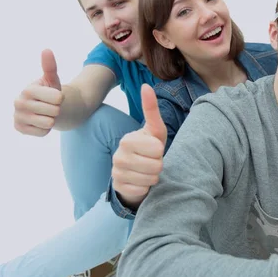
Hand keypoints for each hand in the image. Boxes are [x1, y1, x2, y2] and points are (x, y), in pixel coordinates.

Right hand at [13, 49, 63, 135]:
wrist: (44, 108)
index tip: (55, 97)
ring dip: (52, 120)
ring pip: (48, 123)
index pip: (57, 98)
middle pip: (54, 111)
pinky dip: (46, 130)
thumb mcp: (52, 80)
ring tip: (45, 114)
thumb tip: (47, 50)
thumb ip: (50, 67)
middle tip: (50, 106)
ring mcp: (17, 116)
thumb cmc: (49, 92)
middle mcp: (18, 102)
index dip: (61, 98)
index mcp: (28, 90)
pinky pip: (43, 133)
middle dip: (57, 110)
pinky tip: (40, 122)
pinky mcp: (19, 128)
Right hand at [112, 84, 166, 205]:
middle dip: (158, 165)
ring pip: (151, 179)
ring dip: (153, 176)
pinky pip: (143, 190)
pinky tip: (140, 181)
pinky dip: (146, 187)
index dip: (160, 151)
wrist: (137, 171)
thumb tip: (146, 86)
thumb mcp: (154, 130)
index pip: (157, 149)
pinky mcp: (119, 188)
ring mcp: (116, 173)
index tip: (154, 149)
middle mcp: (118, 156)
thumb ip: (151, 109)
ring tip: (147, 170)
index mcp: (127, 140)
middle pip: (156, 165)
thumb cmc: (149, 148)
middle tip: (151, 161)